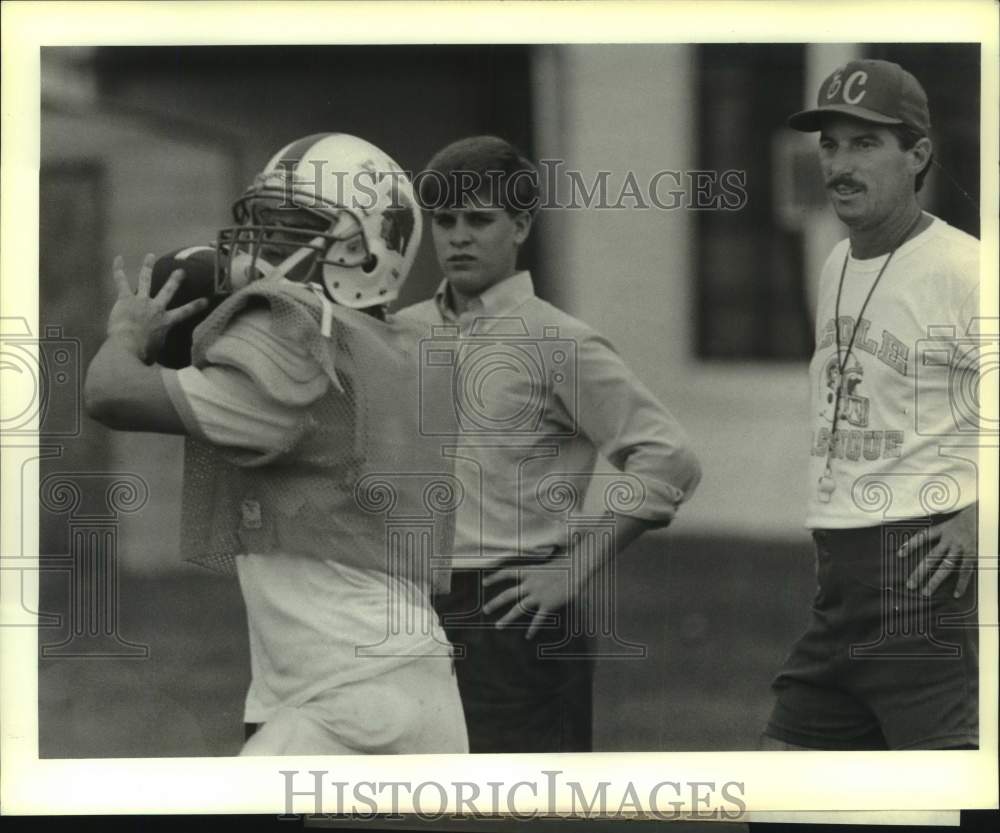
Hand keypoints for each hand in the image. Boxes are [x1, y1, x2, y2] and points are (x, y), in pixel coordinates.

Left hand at [107, 253, 207, 362]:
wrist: (127, 348)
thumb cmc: (143, 357)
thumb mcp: (160, 357)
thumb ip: (166, 358)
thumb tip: (173, 373)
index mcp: (166, 322)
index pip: (185, 312)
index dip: (196, 306)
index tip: (206, 299)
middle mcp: (156, 308)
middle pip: (168, 290)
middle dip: (175, 280)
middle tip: (181, 271)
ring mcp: (140, 301)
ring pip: (146, 280)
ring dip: (148, 267)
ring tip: (150, 256)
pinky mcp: (124, 299)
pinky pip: (121, 281)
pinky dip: (119, 269)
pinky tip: (118, 258)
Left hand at [482, 549, 605, 639]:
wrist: (577, 569)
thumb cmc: (565, 564)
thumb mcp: (547, 563)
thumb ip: (537, 571)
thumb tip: (532, 573)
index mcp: (528, 571)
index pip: (506, 573)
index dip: (494, 577)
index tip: (484, 582)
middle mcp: (530, 584)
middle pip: (507, 594)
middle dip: (495, 603)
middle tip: (485, 610)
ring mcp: (538, 595)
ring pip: (518, 608)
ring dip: (507, 618)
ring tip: (498, 626)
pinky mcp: (548, 605)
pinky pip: (538, 619)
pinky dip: (533, 629)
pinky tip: (528, 636)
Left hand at [897, 503, 977, 597]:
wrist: (989, 512)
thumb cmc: (976, 514)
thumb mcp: (959, 517)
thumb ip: (950, 528)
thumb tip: (942, 536)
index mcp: (946, 528)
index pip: (923, 537)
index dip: (911, 545)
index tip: (900, 554)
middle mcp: (950, 539)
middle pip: (931, 558)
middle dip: (919, 572)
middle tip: (910, 585)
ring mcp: (961, 548)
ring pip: (945, 567)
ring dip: (934, 581)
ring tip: (925, 592)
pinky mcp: (973, 554)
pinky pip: (966, 571)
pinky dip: (962, 583)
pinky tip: (956, 594)